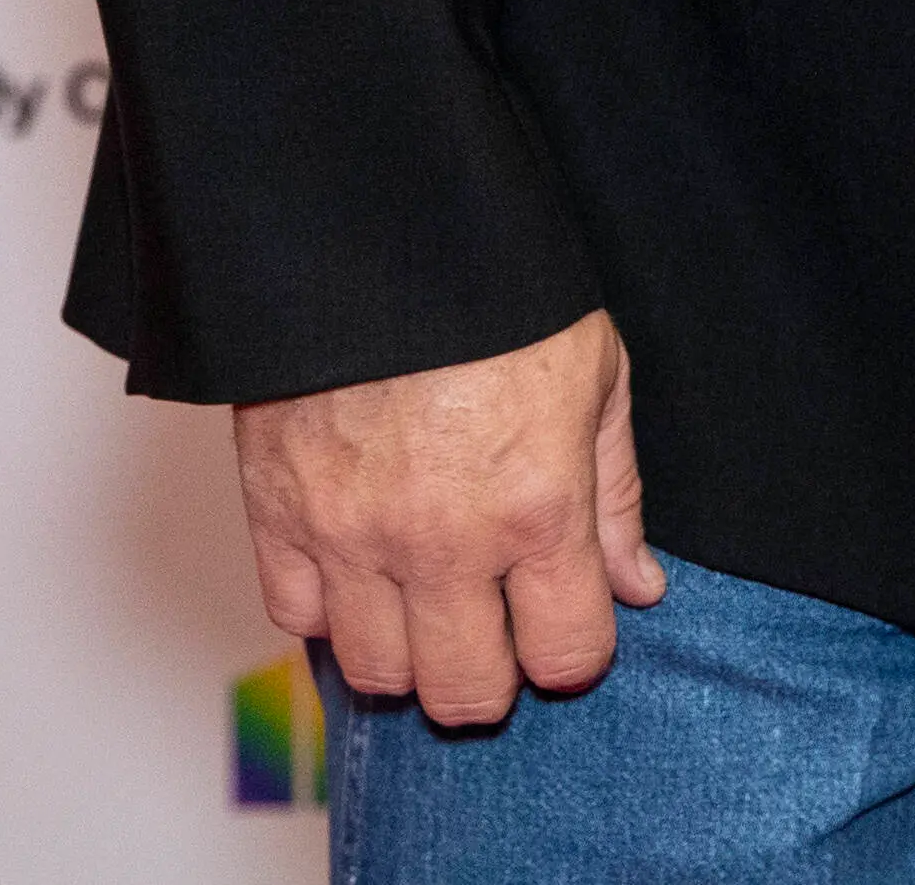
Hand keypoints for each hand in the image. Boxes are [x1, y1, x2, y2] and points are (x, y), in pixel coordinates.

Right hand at [236, 312, 667, 731]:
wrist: (374, 221)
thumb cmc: (497, 289)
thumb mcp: (595, 373)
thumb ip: (615, 495)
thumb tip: (638, 587)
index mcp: (537, 505)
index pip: (567, 655)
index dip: (575, 651)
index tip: (564, 621)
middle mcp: (443, 540)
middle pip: (466, 692)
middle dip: (492, 676)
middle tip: (493, 626)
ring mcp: (351, 534)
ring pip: (377, 673)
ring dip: (409, 652)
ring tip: (424, 600)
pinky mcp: (277, 511)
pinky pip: (295, 618)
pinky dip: (328, 609)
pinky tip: (359, 567)